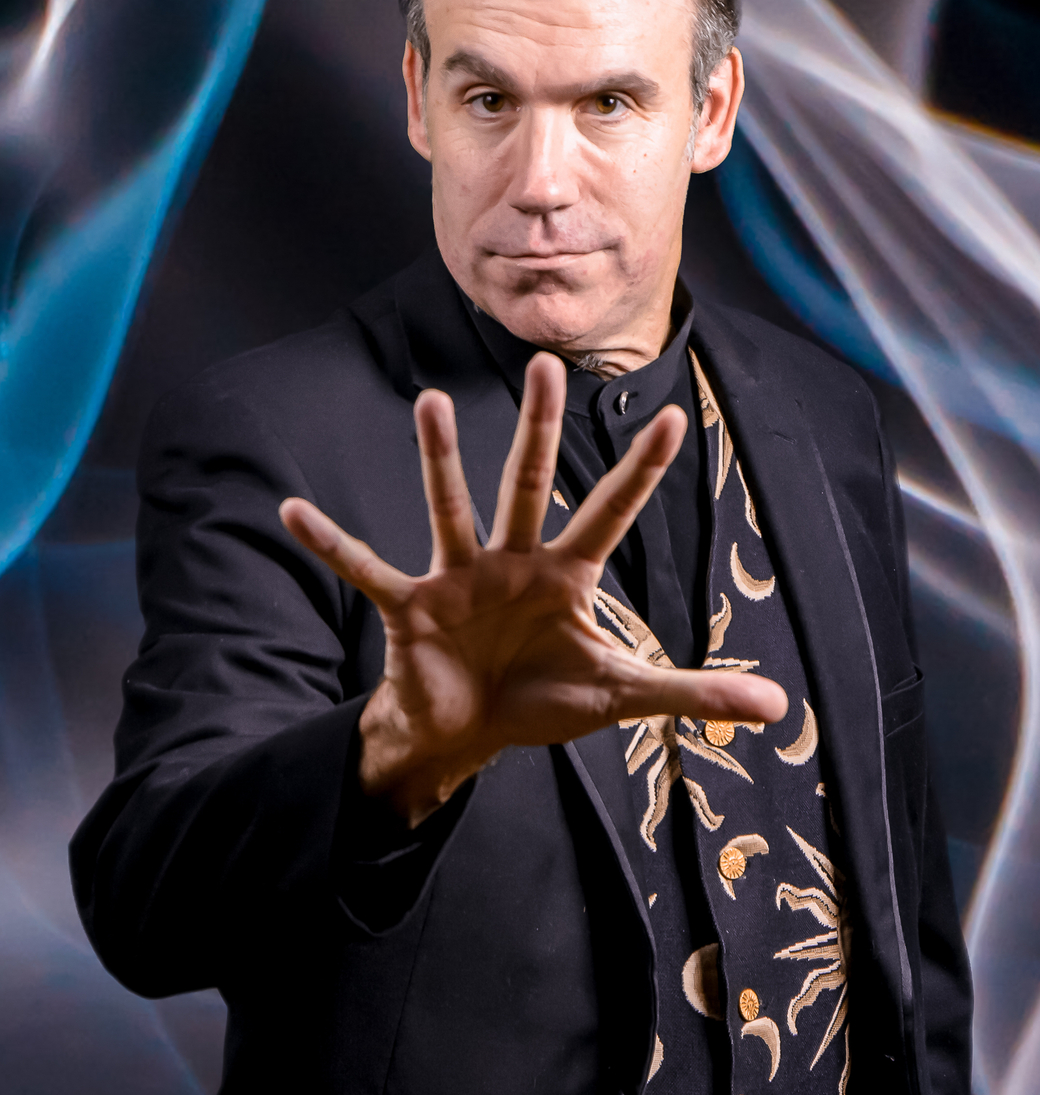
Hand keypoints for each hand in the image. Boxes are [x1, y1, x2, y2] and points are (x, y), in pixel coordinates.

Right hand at [280, 352, 787, 824]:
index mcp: (567, 576)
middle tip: (545, 363)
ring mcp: (458, 578)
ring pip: (450, 508)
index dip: (641, 469)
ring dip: (439, 459)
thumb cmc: (542, 700)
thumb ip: (694, 693)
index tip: (673, 415)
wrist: (469, 731)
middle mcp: (513, 561)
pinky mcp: (410, 606)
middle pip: (530, 485)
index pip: (611, 512)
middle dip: (540, 428)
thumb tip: (780, 705)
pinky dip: (330, 544)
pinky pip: (365, 568)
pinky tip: (291, 513)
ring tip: (425, 402)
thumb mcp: (623, 694)